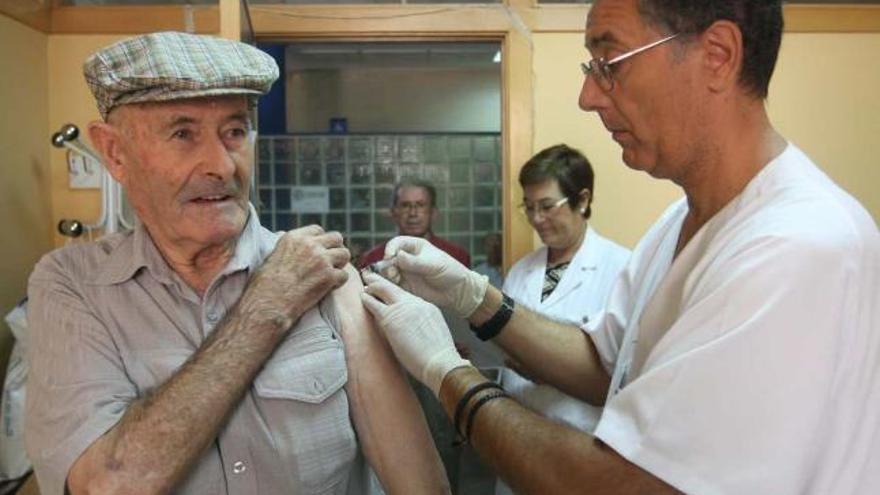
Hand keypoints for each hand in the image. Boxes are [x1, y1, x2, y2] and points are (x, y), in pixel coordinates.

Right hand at [239, 225, 349, 331]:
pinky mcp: (329, 276)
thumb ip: (287, 247)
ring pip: (344, 254)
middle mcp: (310, 245)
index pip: (318, 230)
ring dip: (340, 264)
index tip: (320, 250)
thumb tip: (287, 241)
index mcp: (294, 237)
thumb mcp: (272, 256)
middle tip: (331, 262)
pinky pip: (344, 275)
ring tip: (331, 274)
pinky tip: (328, 287)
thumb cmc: (265, 285)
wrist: (268, 303)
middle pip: (336, 238)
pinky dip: (338, 282)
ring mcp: (321, 259)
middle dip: (335, 249)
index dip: (322, 241)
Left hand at [360, 272, 470, 394]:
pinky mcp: (390, 319)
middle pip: (394, 288)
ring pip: (383, 290)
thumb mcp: (434, 333)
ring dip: (373, 288)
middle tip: (371, 278)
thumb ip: (422, 327)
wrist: (440, 362)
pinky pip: (374, 304)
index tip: (388, 292)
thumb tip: (413, 333)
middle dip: (381, 282)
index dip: (395, 294)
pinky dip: (367, 299)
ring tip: (365, 287)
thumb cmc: (438, 358)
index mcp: (427, 307)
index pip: (406, 296)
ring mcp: (403, 309)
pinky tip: (362, 296)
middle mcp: (415, 303)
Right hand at [381, 236, 487, 318]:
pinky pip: (392, 285)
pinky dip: (389, 286)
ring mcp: (405, 272)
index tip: (390, 256)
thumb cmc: (450, 272)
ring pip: (388, 271)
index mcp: (416, 246)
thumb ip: (415, 262)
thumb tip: (397, 255)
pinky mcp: (405, 286)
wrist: (457, 292)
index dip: (391, 248)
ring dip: (386, 275)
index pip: (398, 243)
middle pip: (389, 258)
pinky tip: (392, 288)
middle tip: (391, 272)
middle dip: (386, 264)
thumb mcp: (434, 265)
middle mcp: (407, 258)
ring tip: (393, 280)